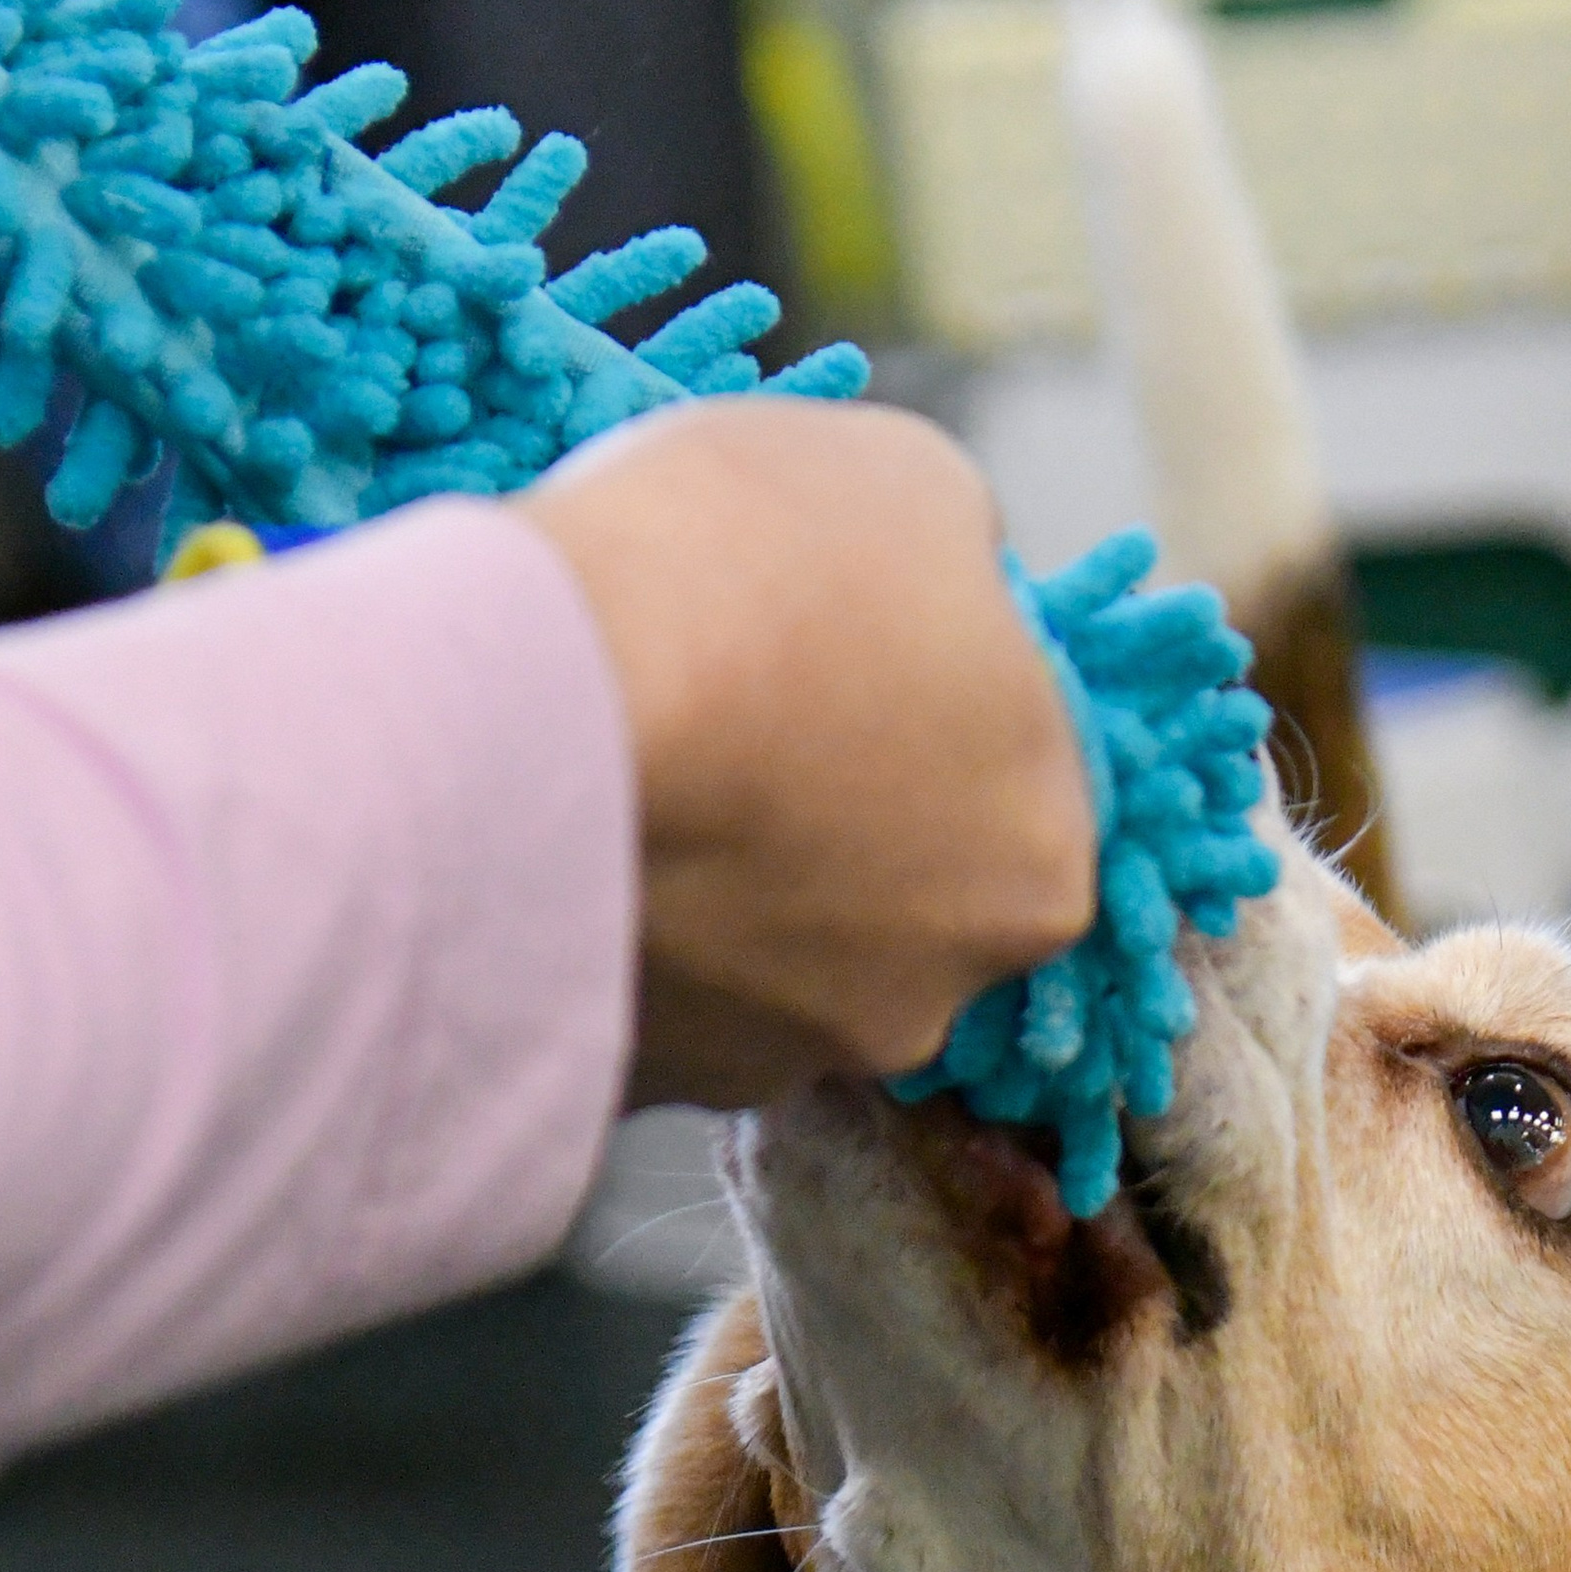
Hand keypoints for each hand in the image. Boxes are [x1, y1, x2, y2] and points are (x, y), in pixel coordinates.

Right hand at [513, 400, 1096, 1107]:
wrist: (525, 713)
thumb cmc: (741, 576)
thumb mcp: (905, 483)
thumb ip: (955, 564)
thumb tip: (941, 588)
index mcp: (1045, 864)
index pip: (1009, 775)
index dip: (920, 694)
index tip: (826, 645)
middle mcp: (938, 997)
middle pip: (893, 886)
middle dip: (825, 812)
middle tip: (726, 713)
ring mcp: (785, 1059)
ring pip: (763, 957)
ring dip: (717, 881)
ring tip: (625, 775)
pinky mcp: (647, 1088)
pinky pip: (644, 998)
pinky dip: (616, 932)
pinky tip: (561, 850)